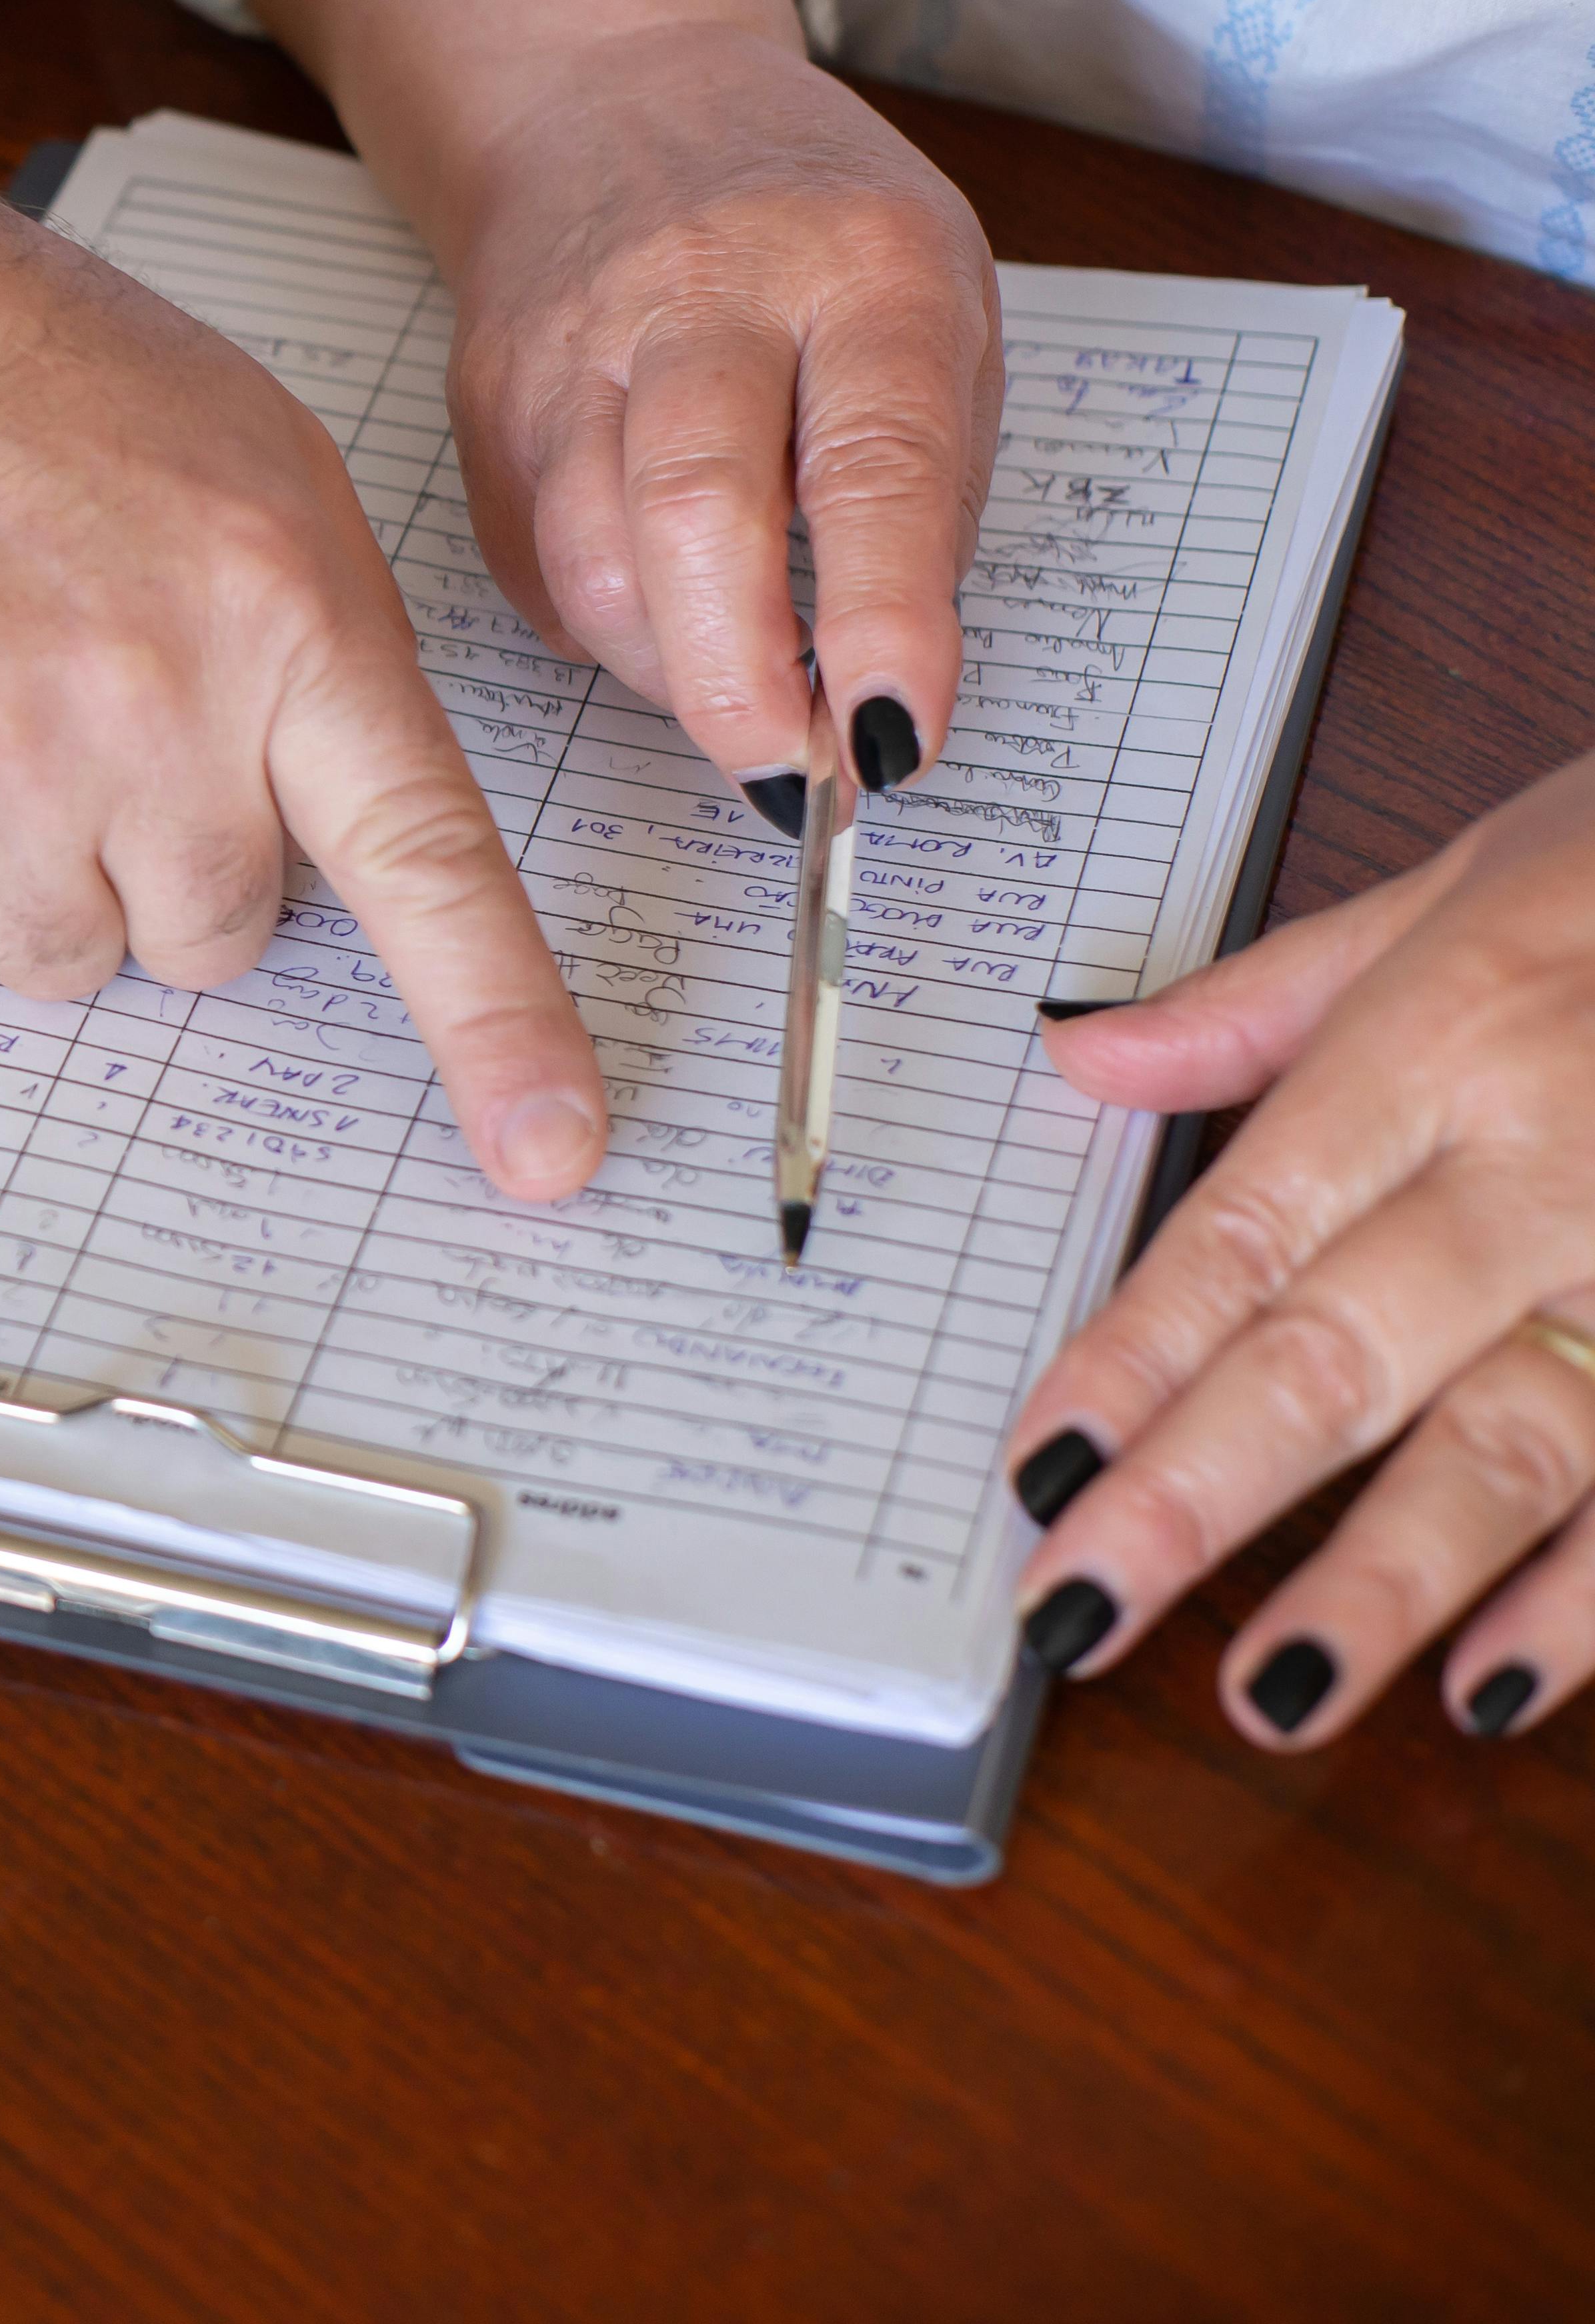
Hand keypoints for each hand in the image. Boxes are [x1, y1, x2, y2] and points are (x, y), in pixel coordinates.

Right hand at [0, 184, 612, 1201]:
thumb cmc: (24, 379)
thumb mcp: (247, 471)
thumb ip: (313, 662)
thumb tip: (332, 847)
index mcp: (284, 614)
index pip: (421, 859)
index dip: (496, 1022)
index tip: (553, 1153)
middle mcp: (152, 700)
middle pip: (210, 942)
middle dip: (159, 869)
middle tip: (87, 723)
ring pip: (57, 962)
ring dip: (20, 877)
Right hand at [237, 0, 1000, 815]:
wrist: (612, 102)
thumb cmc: (810, 234)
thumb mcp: (939, 309)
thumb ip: (925, 488)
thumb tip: (875, 694)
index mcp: (860, 264)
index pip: (873, 464)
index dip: (885, 622)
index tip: (891, 739)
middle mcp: (707, 289)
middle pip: (695, 513)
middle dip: (739, 681)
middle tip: (786, 772)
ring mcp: (575, 343)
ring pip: (595, 562)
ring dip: (670, 671)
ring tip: (732, 688)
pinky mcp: (489, 402)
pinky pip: (536, 570)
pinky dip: (604, 629)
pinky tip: (657, 608)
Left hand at [1004, 748, 1594, 1743]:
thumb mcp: (1466, 880)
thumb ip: (1266, 1001)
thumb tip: (1081, 1056)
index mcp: (1444, 1045)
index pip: (1244, 1232)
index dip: (1129, 1358)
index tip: (1037, 1465)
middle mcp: (1547, 1167)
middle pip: (1343, 1355)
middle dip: (1201, 1497)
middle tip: (1078, 1609)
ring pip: (1511, 1446)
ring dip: (1381, 1584)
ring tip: (1265, 1697)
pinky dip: (1590, 1599)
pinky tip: (1492, 1687)